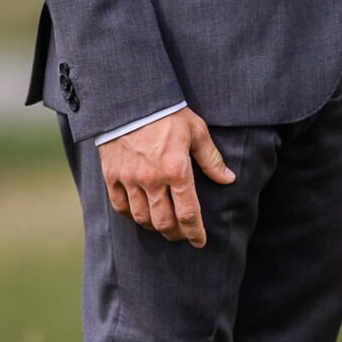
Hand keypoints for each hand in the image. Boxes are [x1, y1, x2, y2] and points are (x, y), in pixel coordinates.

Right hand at [97, 110, 235, 247]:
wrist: (129, 99)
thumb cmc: (167, 112)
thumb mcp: (196, 130)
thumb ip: (211, 159)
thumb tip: (228, 179)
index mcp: (176, 170)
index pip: (189, 213)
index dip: (196, 233)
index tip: (200, 242)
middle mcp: (152, 180)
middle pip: (164, 222)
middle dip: (176, 234)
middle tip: (181, 236)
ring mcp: (129, 179)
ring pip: (142, 218)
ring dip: (154, 227)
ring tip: (162, 226)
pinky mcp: (112, 176)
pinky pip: (120, 206)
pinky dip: (130, 216)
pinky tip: (139, 214)